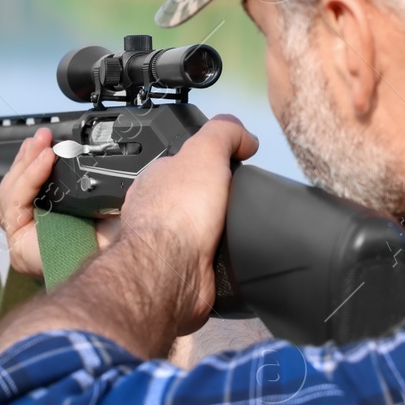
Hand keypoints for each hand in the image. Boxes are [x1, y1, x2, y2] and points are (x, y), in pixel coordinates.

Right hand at [0, 129, 125, 278]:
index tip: (38, 145)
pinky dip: (29, 177)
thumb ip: (85, 180)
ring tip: (43, 142)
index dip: (27, 168)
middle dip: (27, 159)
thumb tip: (82, 155)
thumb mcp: (101, 196)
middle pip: (16, 190)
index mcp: (54, 223)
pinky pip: (15, 204)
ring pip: (11, 194)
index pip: (27, 193)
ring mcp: (24, 241)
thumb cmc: (123, 233)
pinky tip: (45, 159)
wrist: (129, 253)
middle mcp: (36, 233)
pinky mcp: (19, 246)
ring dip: (26, 162)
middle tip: (41, 136)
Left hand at [116, 115, 259, 331]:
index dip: (214, 159)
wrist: (173, 271)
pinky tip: (233, 249)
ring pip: (207, 227)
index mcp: (158, 178)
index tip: (238, 163)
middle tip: (241, 198)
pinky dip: (226, 254)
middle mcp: (159, 209)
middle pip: (199, 195)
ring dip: (225, 227)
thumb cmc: (178, 213)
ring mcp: (170, 241)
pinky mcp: (186, 268)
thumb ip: (224, 133)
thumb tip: (246, 138)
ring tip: (239, 224)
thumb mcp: (205, 151)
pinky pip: (213, 256)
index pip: (187, 161)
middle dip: (222, 197)